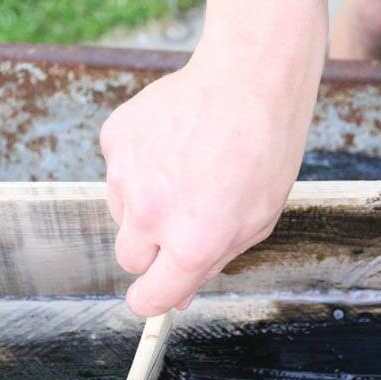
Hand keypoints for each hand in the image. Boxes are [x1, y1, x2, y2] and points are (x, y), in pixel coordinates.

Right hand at [100, 32, 323, 316]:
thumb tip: (178, 294)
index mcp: (192, 244)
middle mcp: (151, 215)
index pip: (148, 297)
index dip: (152, 300)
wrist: (249, 79)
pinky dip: (139, 163)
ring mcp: (126, 174)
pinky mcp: (115, 139)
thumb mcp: (256, 222)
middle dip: (152, 249)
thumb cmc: (265, 150)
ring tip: (186, 169)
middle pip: (129, 258)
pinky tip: (173, 143)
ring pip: (121, 212)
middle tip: (185, 216)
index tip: (152, 295)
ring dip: (145, 203)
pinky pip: (118, 169)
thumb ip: (211, 262)